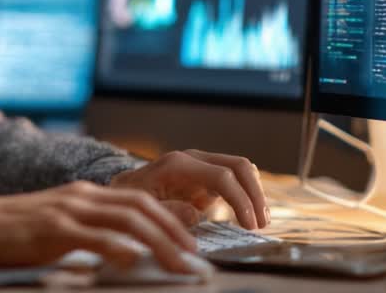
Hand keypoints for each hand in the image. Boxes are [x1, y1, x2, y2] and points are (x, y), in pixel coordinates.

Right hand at [0, 180, 198, 271]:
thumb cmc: (16, 233)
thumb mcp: (60, 227)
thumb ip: (91, 232)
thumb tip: (127, 252)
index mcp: (85, 195)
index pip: (139, 200)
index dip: (170, 220)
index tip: (190, 244)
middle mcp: (82, 196)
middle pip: (141, 206)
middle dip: (174, 231)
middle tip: (194, 257)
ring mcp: (67, 210)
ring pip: (127, 219)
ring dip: (160, 242)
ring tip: (179, 264)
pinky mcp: (53, 228)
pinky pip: (95, 236)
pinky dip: (120, 248)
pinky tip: (135, 261)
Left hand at [109, 149, 269, 229]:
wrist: (124, 190)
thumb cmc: (132, 199)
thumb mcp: (142, 208)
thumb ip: (167, 210)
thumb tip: (194, 214)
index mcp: (178, 164)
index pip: (222, 176)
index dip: (240, 200)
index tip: (249, 226)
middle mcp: (194, 158)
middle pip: (239, 166)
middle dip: (255, 194)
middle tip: (261, 225)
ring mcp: (203, 163)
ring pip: (242, 169)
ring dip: (256, 193)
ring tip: (260, 222)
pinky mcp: (208, 174)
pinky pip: (236, 178)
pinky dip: (248, 193)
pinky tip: (251, 215)